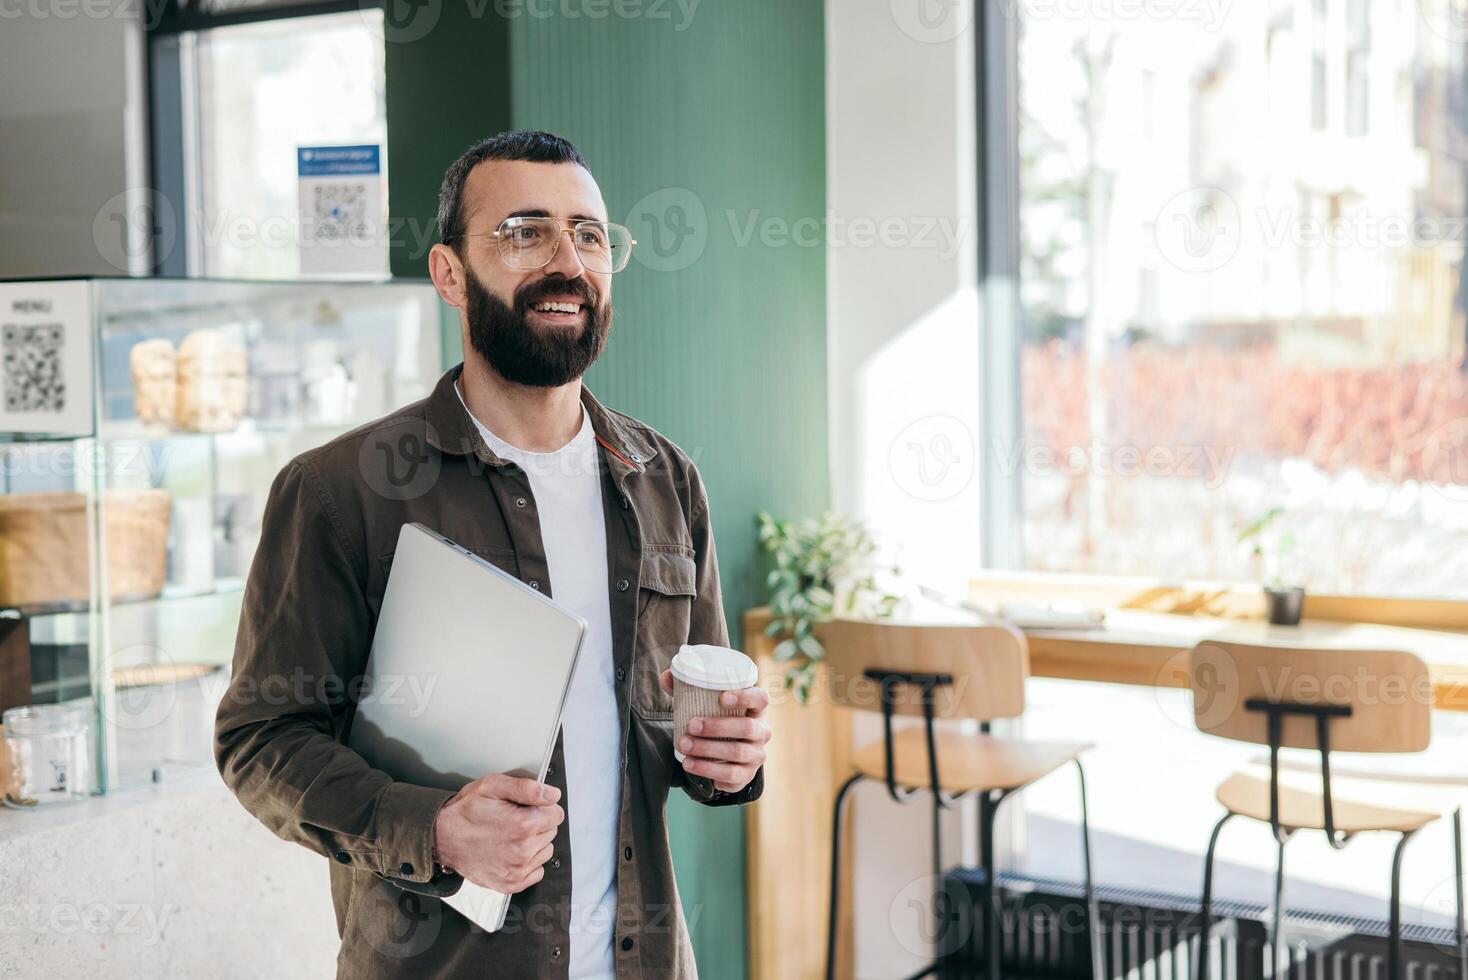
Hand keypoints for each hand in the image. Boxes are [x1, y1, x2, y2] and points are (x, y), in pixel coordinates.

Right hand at [432, 773, 563, 892]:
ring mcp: (517, 870)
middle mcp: (523, 850)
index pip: (557, 814)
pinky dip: (528, 862)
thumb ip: (527, 788)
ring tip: (510, 836)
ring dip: (534, 843)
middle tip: (513, 820)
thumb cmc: (465, 812)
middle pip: (551, 831)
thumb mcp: (493, 786)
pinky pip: (537, 871)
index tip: (527, 808)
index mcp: (523, 824)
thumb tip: (552, 795)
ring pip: (546, 850)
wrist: (441, 838)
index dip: (542, 807)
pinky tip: (511, 852)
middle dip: (537, 824)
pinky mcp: (512, 884)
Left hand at [660, 670, 770, 792]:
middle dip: (717, 727)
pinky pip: (732, 777)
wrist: (726, 752)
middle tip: (691, 725)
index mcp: (756, 709)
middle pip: (747, 727)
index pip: (760, 699)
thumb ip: (687, 686)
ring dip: (708, 750)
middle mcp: (762, 732)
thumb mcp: (707, 703)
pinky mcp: (747, 775)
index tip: (721, 697)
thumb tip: (667, 676)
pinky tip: (691, 765)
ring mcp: (756, 755)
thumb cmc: (717, 719)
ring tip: (684, 746)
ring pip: (738, 753)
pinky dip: (709, 771)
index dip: (745, 697)